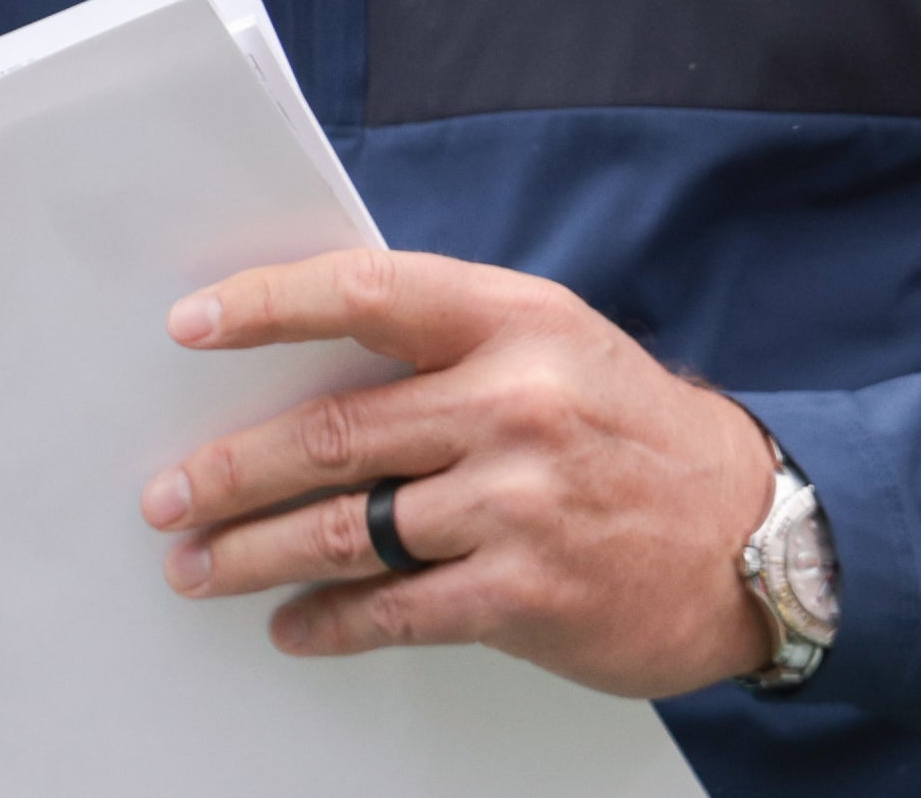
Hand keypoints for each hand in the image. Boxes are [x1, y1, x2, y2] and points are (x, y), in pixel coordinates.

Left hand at [138, 248, 779, 695]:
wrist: (754, 536)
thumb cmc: (629, 431)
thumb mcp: (553, 346)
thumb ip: (446, 347)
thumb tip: (307, 365)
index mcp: (512, 321)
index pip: (366, 293)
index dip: (269, 306)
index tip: (190, 325)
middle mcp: (511, 404)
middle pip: (332, 433)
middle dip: (229, 470)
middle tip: (165, 495)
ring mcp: (517, 504)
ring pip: (343, 530)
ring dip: (253, 554)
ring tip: (198, 565)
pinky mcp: (525, 593)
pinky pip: (395, 610)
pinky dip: (329, 622)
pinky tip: (292, 626)